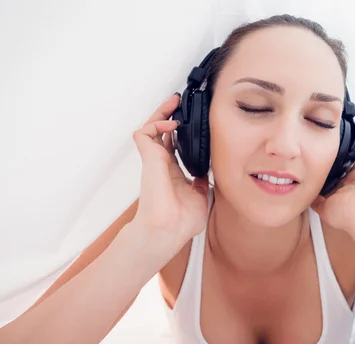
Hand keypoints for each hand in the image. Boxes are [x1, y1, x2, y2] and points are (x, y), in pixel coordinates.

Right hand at [130, 94, 208, 249]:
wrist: (169, 229)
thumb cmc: (181, 222)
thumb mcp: (201, 197)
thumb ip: (203, 182)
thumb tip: (208, 173)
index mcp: (173, 174)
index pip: (174, 147)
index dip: (181, 134)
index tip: (192, 124)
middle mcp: (162, 165)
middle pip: (162, 133)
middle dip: (170, 116)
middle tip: (179, 103)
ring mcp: (154, 161)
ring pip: (151, 128)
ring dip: (162, 113)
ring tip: (173, 102)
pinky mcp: (149, 158)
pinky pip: (145, 133)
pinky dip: (157, 123)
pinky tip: (171, 124)